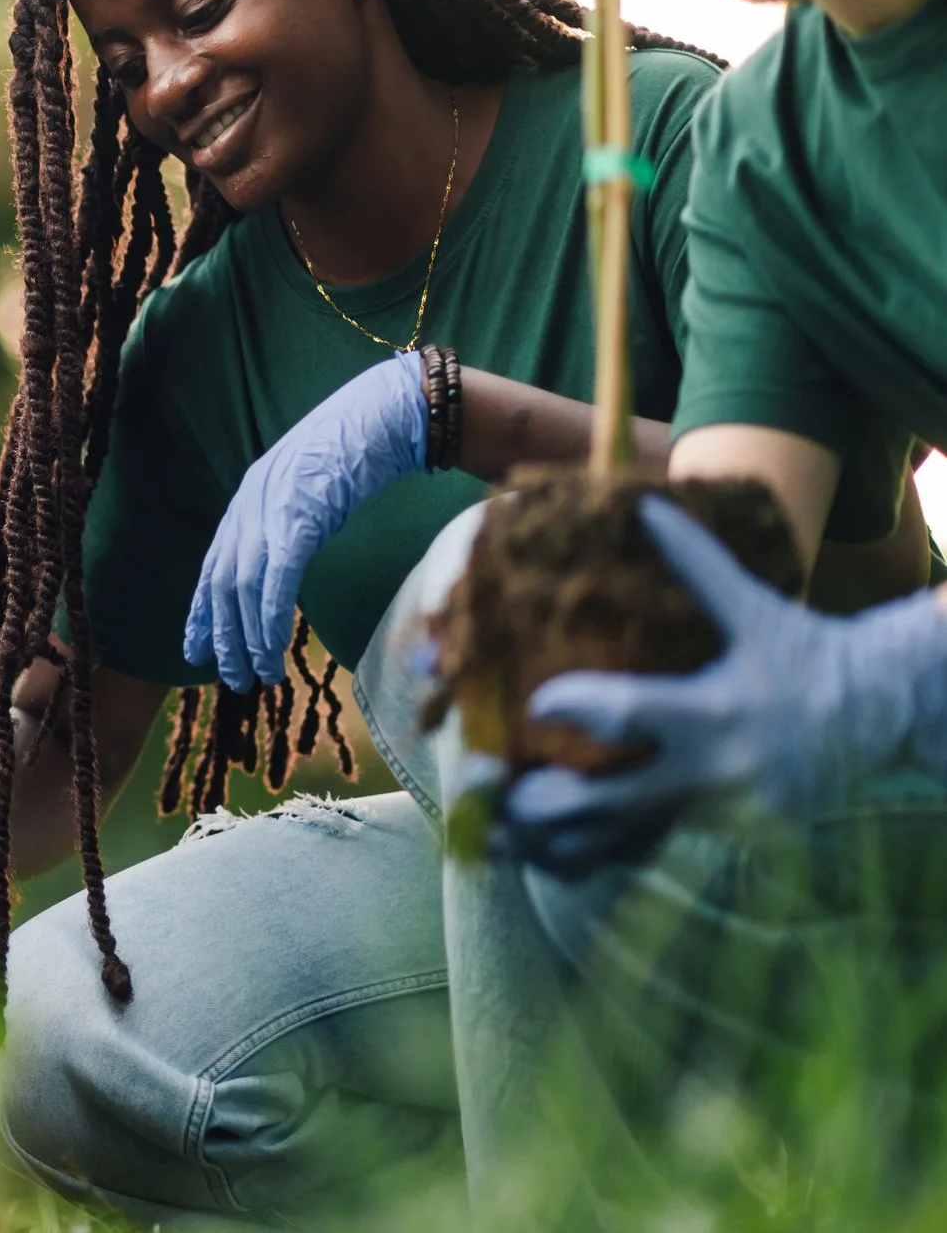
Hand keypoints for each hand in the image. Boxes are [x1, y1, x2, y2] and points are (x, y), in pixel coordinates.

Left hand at [186, 352, 426, 691]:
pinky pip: (277, 579)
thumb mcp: (304, 491)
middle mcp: (248, 509)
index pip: (213, 567)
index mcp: (246, 502)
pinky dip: (271, 617)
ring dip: (249, 638)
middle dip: (221, 635)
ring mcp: (270, 513)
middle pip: (223, 585)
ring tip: (258, 674)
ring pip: (246, 590)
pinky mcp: (297, 519)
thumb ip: (287, 524)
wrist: (376, 416)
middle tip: (229, 677)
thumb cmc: (350, 452)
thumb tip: (284, 564)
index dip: (202, 611)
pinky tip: (274, 647)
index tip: (194, 649)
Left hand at [505, 496, 946, 878]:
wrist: (879, 715)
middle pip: (605, 800)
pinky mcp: (719, 837)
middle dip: (537, 799)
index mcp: (714, 710)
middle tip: (483, 783)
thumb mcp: (756, 608)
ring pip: (617, 841)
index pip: (627, 714)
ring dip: (552, 840)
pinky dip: (594, 856)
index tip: (529, 700)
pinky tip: (546, 852)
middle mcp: (711, 771)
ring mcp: (715, 813)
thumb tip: (647, 505)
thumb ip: (697, 564)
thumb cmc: (807, 653)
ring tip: (496, 830)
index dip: (571, 707)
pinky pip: (644, 855)